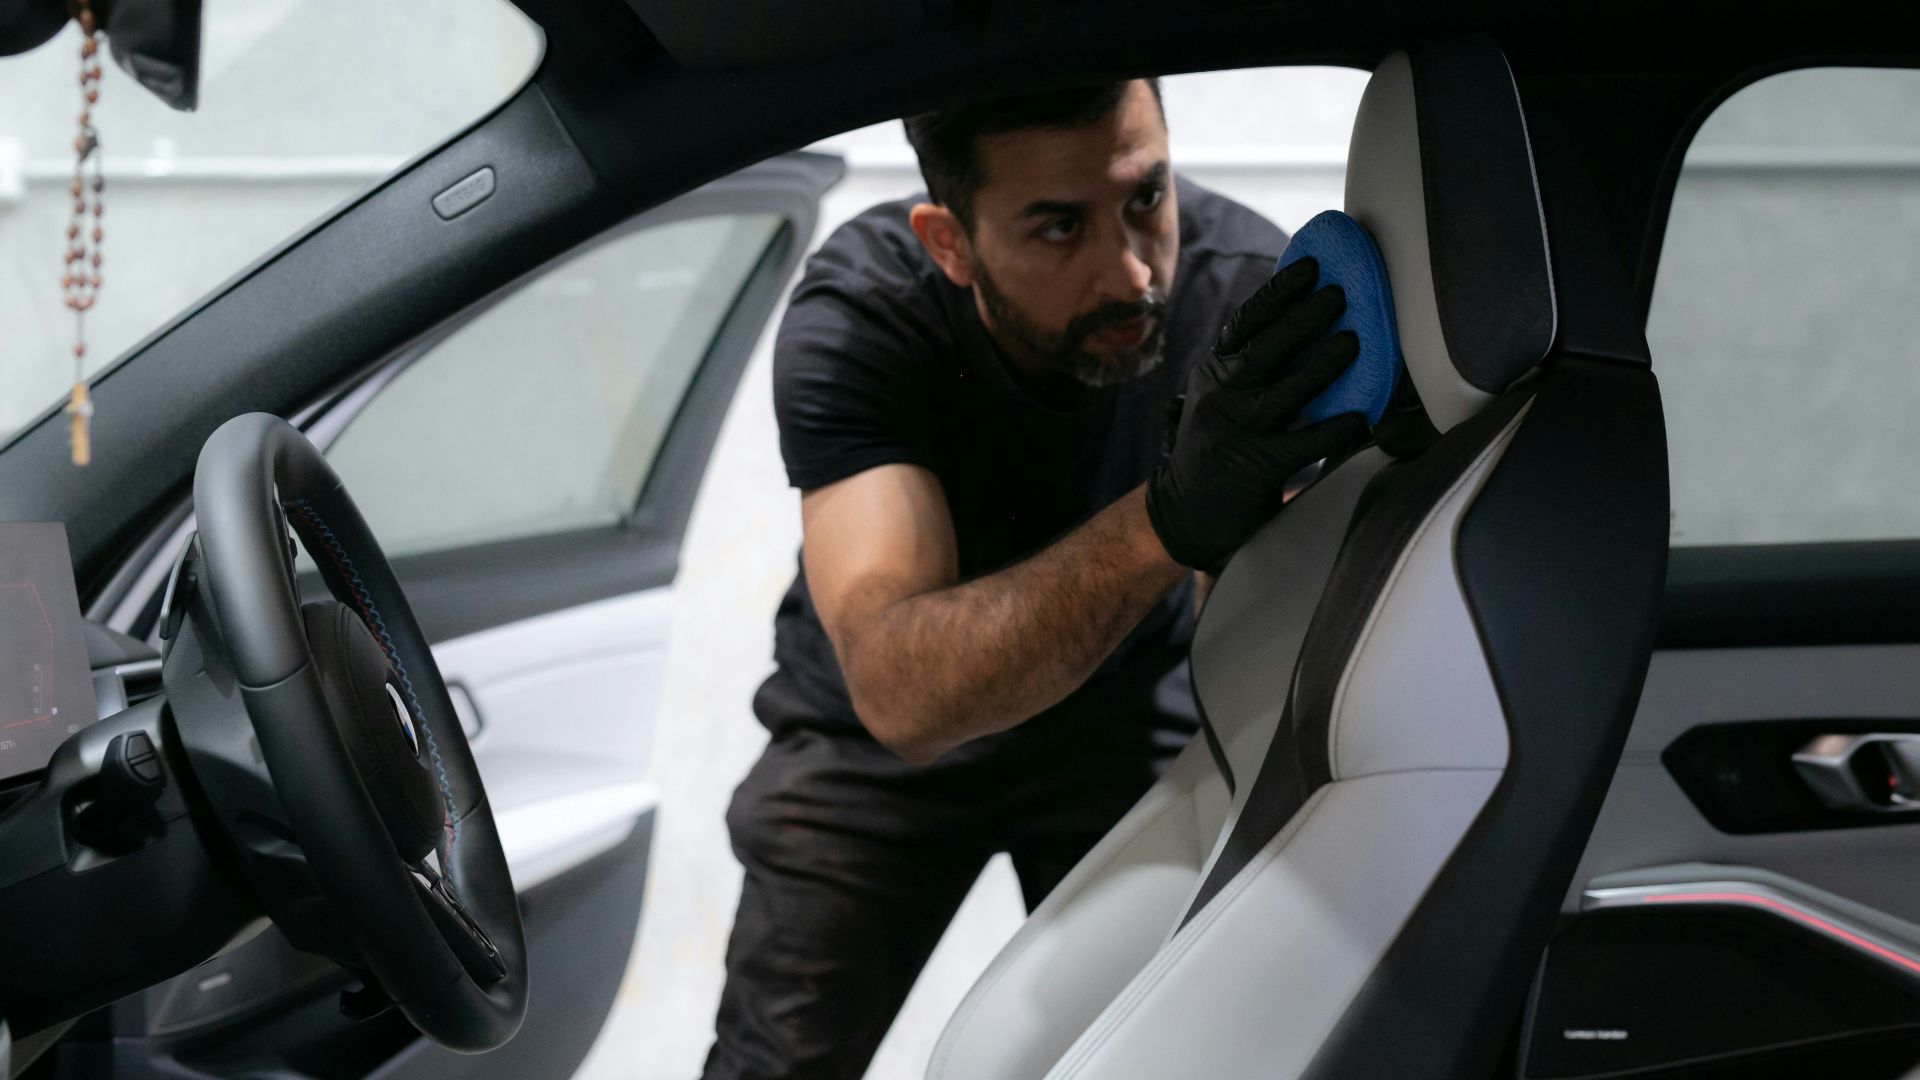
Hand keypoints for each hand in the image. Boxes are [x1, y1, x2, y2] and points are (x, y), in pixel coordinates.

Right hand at [1146, 257, 1368, 573]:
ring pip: (1284, 392)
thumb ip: (1251, 364)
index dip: (1279, 293)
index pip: (1246, 323)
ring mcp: (1236, 431)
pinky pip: (1301, 445)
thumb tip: (1308, 319)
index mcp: (1215, 372)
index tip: (1310, 267)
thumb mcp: (1220, 395)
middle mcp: (1221, 395)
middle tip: (1340, 294)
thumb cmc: (1219, 444)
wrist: (1187, 509)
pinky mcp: (1254, 467)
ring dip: (1321, 365)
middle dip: (1304, 319)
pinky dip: (1332, 430)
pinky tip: (1361, 418)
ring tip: (1355, 341)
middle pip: (1265, 349)